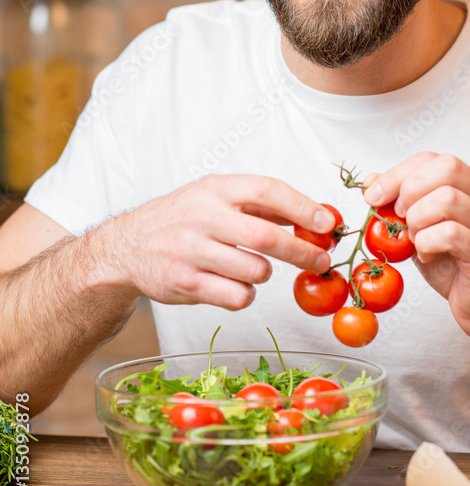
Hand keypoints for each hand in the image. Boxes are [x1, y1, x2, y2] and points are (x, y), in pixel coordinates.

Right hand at [103, 174, 335, 309]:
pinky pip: (238, 296)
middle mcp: (202, 217)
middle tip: (320, 260)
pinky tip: (234, 284)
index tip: (327, 223)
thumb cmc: (180, 219)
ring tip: (254, 268)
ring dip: (266, 274)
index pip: (267, 190)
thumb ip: (260, 204)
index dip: (302, 207)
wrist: (126, 247)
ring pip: (255, 271)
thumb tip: (313, 215)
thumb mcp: (214, 196)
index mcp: (215, 189)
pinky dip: (246, 294)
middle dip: (301, 251)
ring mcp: (192, 251)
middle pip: (265, 236)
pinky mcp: (186, 284)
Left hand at [363, 153, 469, 342]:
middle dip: (409, 191)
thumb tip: (370, 181)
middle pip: (446, 168)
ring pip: (447, 199)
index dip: (397, 173)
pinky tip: (427, 256)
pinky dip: (427, 244)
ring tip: (415, 240)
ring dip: (418, 220)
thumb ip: (398, 204)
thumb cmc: (451, 264)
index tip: (373, 196)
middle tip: (400, 218)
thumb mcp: (419, 228)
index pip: (432, 159)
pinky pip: (450, 234)